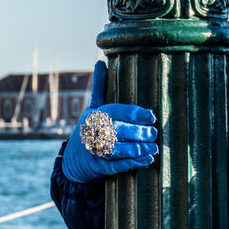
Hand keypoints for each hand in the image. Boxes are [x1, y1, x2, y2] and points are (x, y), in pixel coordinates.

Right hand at [61, 60, 158, 183]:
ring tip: (154, 147)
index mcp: (95, 115)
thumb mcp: (94, 107)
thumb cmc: (90, 127)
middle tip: (154, 133)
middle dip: (139, 133)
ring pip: (117, 149)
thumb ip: (100, 87)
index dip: (135, 114)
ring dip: (138, 149)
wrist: (74, 158)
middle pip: (118, 131)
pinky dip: (133, 163)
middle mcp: (92, 132)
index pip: (117, 112)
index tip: (151, 116)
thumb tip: (100, 62)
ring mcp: (94, 150)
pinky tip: (147, 159)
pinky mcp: (98, 166)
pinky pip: (117, 165)